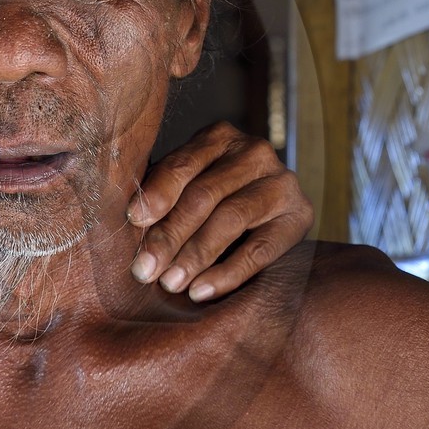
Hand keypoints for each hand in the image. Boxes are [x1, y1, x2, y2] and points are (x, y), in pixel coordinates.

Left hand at [127, 122, 312, 300]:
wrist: (270, 215)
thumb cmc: (210, 201)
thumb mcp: (186, 186)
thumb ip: (162, 194)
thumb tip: (128, 222)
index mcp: (218, 137)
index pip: (182, 165)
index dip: (156, 193)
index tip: (133, 220)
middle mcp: (254, 152)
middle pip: (204, 195)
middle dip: (169, 235)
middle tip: (144, 269)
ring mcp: (281, 182)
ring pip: (230, 219)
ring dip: (195, 256)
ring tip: (170, 283)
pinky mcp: (300, 216)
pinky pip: (260, 250)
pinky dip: (227, 274)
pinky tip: (201, 291)